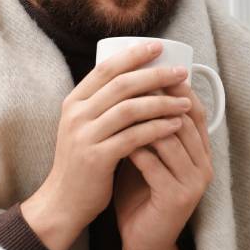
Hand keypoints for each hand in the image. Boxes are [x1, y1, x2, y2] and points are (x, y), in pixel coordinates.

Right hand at [21, 41, 193, 249]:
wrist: (64, 202)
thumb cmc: (82, 162)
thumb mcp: (84, 127)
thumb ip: (102, 104)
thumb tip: (139, 77)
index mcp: (74, 102)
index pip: (105, 68)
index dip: (133, 55)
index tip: (158, 47)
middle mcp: (76, 115)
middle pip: (121, 85)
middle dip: (155, 75)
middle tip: (181, 73)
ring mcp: (84, 136)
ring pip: (130, 109)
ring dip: (162, 102)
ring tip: (185, 101)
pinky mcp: (97, 158)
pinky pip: (134, 137)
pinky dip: (158, 128)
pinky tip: (176, 125)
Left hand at [114, 77, 212, 249]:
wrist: (143, 242)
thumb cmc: (142, 194)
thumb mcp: (148, 155)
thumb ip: (148, 127)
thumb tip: (131, 86)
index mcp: (200, 151)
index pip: (194, 109)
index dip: (175, 86)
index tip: (149, 68)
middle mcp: (204, 164)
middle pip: (183, 118)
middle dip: (156, 97)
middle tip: (129, 82)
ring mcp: (194, 182)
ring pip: (170, 138)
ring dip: (143, 120)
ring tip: (119, 107)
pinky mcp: (177, 198)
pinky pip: (155, 165)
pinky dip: (136, 149)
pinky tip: (117, 140)